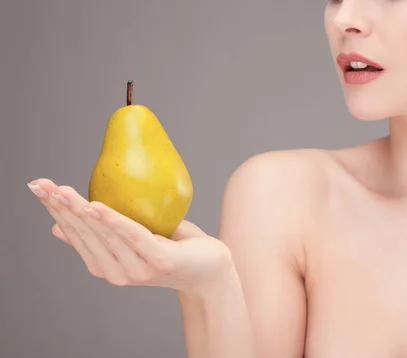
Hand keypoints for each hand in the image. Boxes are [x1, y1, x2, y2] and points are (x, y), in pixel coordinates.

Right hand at [27, 178, 233, 292]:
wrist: (211, 271)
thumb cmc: (173, 248)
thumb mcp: (134, 238)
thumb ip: (103, 233)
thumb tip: (64, 221)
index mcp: (106, 266)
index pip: (75, 236)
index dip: (56, 211)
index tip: (38, 187)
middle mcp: (117, 272)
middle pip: (85, 235)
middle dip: (62, 209)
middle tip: (43, 185)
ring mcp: (138, 269)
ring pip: (105, 235)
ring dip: (82, 212)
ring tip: (64, 192)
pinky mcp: (160, 262)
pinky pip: (134, 237)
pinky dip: (114, 221)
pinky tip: (96, 205)